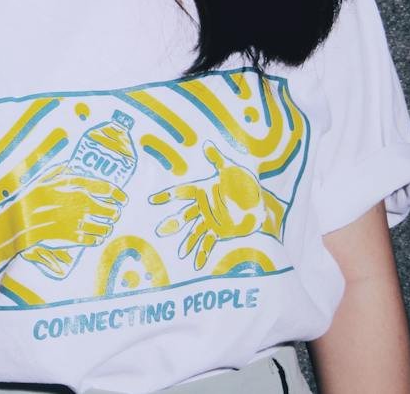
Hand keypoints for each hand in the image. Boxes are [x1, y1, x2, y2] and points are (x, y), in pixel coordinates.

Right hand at [0, 163, 127, 274]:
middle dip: (114, 211)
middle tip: (114, 212)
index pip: (107, 188)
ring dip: (108, 226)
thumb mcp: (46, 177)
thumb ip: (62, 172)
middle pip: (110, 209)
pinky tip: (96, 235)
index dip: (118, 193)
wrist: (18, 220)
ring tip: (107, 225)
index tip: (122, 197)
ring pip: (104, 226)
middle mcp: (81, 203)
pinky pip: (93, 239)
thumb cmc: (29, 196)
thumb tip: (73, 166)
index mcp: (75, 185)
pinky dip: (97, 238)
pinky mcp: (72, 238)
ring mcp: (78, 222)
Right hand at [149, 143, 286, 270]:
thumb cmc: (243, 182)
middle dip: (173, 223)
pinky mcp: (218, 231)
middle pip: (185, 216)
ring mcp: (210, 220)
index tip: (152, 200)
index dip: (167, 196)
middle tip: (160, 231)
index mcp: (202, 190)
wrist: (257, 199)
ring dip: (187, 242)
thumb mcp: (231, 169)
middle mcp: (203, 207)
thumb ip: (218, 159)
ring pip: (194, 232)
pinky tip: (195, 263)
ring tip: (180, 253)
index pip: (181, 193)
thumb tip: (207, 145)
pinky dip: (202, 253)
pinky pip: (208, 243)